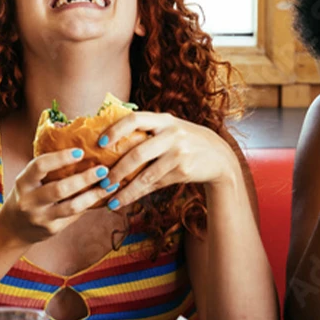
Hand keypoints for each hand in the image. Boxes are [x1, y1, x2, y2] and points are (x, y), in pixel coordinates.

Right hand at [0, 148, 113, 244]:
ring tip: (110, 185)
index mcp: (23, 182)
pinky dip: (91, 205)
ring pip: (72, 206)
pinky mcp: (52, 229)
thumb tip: (82, 152)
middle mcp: (29, 201)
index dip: (60, 158)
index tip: (81, 152)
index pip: (39, 166)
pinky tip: (104, 198)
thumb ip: (48, 170)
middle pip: (59, 189)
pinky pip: (75, 216)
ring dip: (94, 195)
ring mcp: (41, 217)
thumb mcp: (30, 180)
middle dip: (84, 178)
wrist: (14, 228)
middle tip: (103, 170)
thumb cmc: (29, 195)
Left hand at [94, 113, 240, 208]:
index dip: (115, 130)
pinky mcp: (183, 170)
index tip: (99, 143)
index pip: (134, 119)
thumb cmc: (186, 141)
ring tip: (108, 197)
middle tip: (101, 180)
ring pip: (145, 174)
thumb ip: (147, 129)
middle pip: (137, 152)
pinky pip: (155, 184)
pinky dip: (137, 194)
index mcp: (163, 120)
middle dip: (116, 169)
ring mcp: (178, 153)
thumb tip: (108, 138)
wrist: (219, 156)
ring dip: (124, 188)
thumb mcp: (171, 128)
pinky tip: (124, 200)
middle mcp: (172, 134)